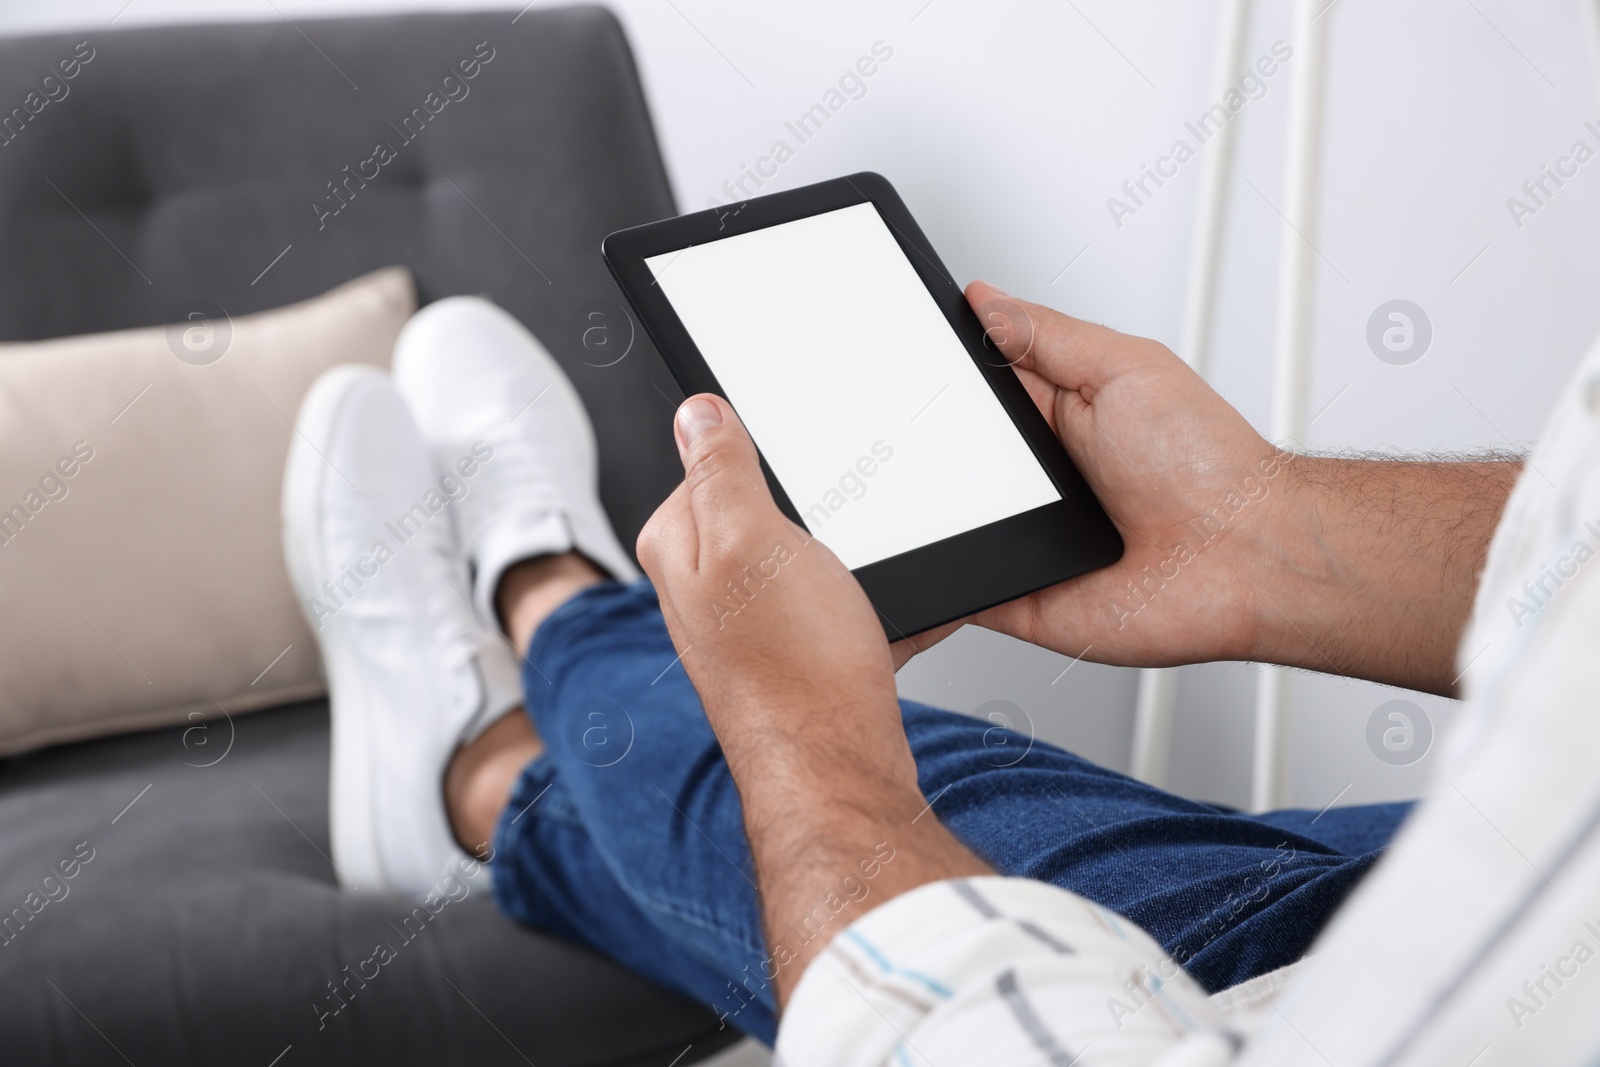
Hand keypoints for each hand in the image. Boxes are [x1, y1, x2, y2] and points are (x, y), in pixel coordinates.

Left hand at [636, 394, 989, 1008]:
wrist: (838, 771)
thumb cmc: (790, 668)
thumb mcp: (749, 538)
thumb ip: (717, 469)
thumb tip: (695, 412)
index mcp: (677, 547)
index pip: (707, 464)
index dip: (763, 462)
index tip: (802, 475)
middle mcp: (701, 590)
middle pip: (763, 511)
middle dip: (813, 513)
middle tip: (842, 535)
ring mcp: (746, 627)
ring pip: (809, 561)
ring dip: (851, 564)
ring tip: (868, 587)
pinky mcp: (793, 658)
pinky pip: (840, 609)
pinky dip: (872, 609)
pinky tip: (897, 617)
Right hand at [918, 282, 1514, 695]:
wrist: (1246, 557)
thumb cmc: (1208, 463)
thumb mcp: (1123, 366)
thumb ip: (1046, 335)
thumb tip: (984, 300)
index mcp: (1057, 415)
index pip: (975, 387)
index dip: (937, 373)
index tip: (898, 355)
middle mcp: (1038, 476)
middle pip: (948, 453)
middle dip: (921, 439)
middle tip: (904, 422)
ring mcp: (1026, 535)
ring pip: (943, 519)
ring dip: (926, 506)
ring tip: (924, 488)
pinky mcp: (1019, 593)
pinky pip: (957, 587)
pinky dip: (934, 576)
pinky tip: (920, 552)